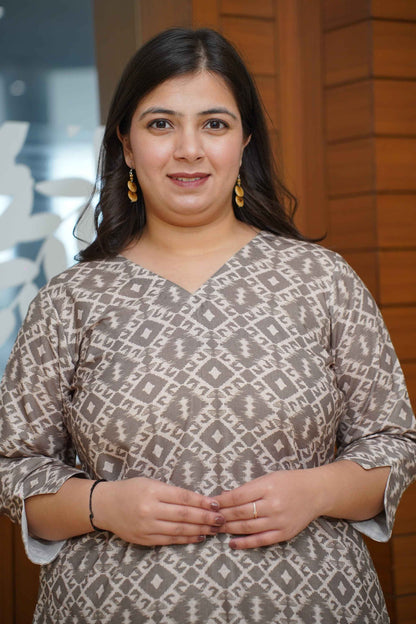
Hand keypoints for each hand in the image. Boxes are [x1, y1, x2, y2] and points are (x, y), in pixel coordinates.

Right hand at [92, 477, 222, 545]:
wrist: (105, 505)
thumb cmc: (131, 490)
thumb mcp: (151, 483)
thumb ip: (172, 492)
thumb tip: (199, 501)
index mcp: (153, 491)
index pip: (183, 497)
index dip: (201, 502)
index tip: (216, 503)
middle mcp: (150, 510)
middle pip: (184, 515)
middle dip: (205, 518)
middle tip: (222, 519)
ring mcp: (147, 526)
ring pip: (179, 530)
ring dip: (200, 530)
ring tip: (215, 529)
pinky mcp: (145, 539)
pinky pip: (170, 540)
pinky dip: (186, 539)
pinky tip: (199, 536)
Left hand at [216, 470, 322, 548]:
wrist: (315, 492)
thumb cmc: (288, 482)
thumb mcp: (267, 478)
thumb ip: (247, 489)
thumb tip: (223, 498)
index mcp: (267, 487)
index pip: (238, 496)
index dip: (222, 501)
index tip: (209, 504)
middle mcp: (273, 505)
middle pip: (240, 513)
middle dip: (222, 516)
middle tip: (209, 518)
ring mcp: (278, 521)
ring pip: (247, 528)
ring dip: (229, 529)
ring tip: (216, 529)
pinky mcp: (284, 533)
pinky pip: (260, 540)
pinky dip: (245, 543)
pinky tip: (232, 543)